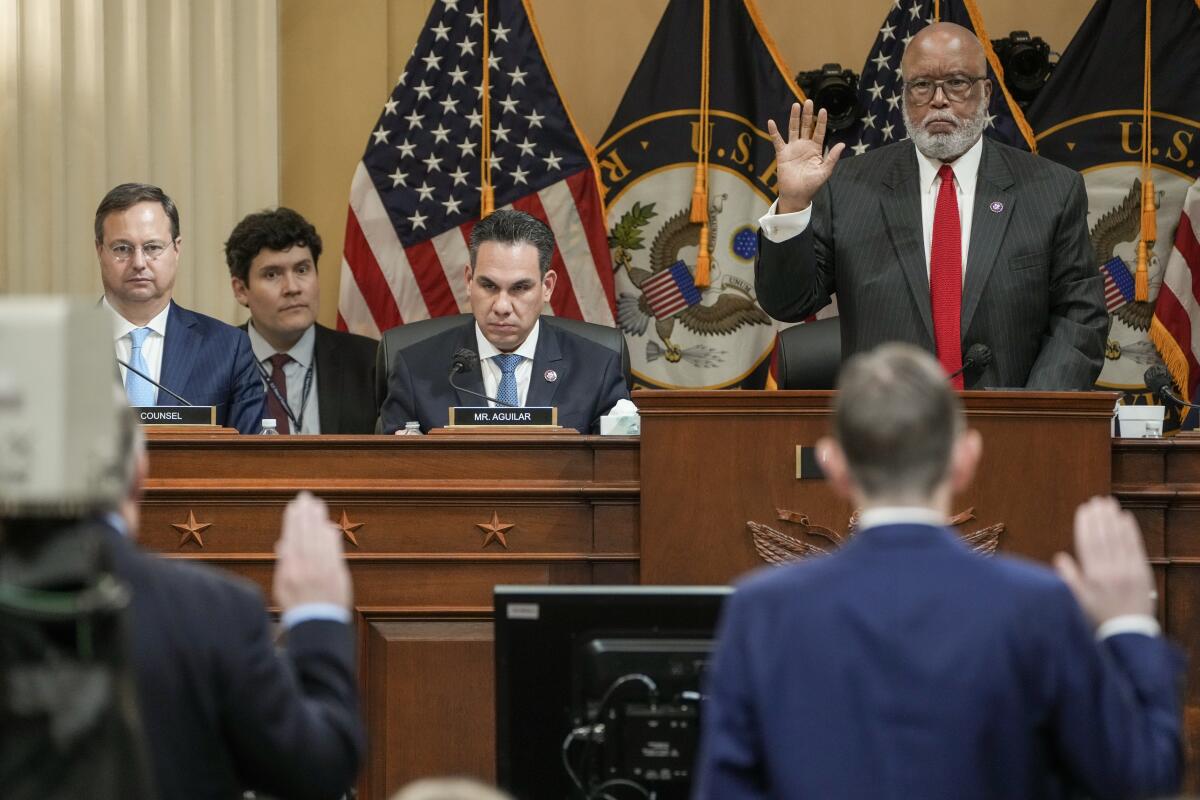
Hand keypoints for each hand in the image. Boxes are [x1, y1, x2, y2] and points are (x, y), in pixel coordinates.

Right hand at [273, 491, 352, 611]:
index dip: (293, 521)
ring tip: (318, 505)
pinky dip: (332, 536)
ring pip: (320, 539)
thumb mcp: (281, 587)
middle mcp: (307, 568)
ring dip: (319, 519)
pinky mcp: (338, 573)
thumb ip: (284, 563)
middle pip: (306, 534)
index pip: (292, 538)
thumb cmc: (297, 605)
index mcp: (290, 570)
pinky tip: (329, 525)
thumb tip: (283, 542)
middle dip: (306, 513)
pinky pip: (334, 549)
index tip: (294, 506)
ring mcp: (324, 570)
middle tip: (306, 496)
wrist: (318, 623)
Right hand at [767, 100, 845, 213]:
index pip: (819, 132)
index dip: (821, 121)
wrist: (797, 195)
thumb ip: (832, 158)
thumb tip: (841, 144)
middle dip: (807, 114)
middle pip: (806, 126)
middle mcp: (804, 146)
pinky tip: (771, 122)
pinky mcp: (782, 154)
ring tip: (796, 105)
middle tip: (808, 101)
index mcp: (816, 150)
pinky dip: (774, 132)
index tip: (823, 110)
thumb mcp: (825, 172)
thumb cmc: (812, 186)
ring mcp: (793, 149)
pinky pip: (777, 141)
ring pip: (793, 129)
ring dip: (794, 118)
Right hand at [1053, 496, 1154, 626]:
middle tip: (1097, 500)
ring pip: (1120, 539)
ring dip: (1114, 519)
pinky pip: (1136, 547)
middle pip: (1104, 537)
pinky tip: (1127, 518)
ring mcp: (1129, 571)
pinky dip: (1131, 531)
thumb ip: (1068, 578)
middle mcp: (1111, 571)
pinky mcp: (1142, 573)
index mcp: (1093, 576)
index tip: (1083, 509)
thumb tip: (1060, 557)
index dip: (1086, 524)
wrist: (1127, 634)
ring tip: (1110, 504)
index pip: (1088, 543)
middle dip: (1100, 516)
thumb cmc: (1098, 617)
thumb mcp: (1076, 601)